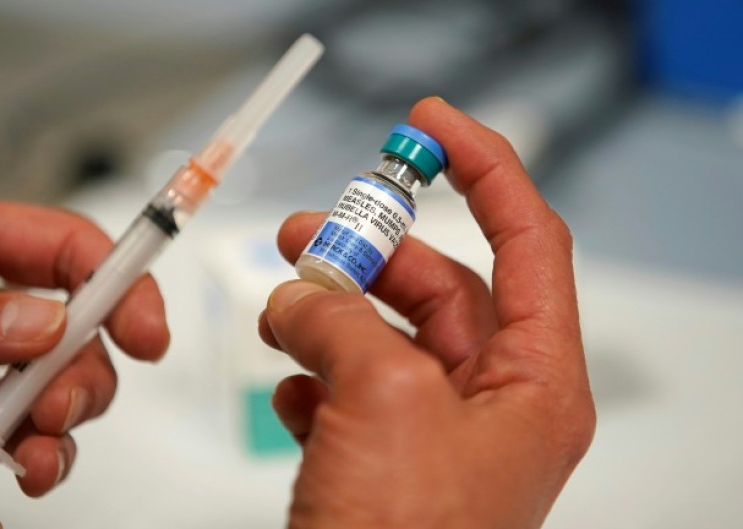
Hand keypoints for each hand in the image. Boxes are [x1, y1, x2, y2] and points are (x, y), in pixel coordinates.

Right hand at [259, 98, 594, 528]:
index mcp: (534, 386)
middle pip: (443, 288)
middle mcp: (493, 407)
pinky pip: (352, 392)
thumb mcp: (382, 399)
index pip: (529, 241)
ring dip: (331, 313)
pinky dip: (314, 376)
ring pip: (386, 338)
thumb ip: (339, 319)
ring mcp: (435, 438)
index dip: (485, 170)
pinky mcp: (384, 466)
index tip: (434, 128)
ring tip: (281, 304)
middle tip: (310, 228)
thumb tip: (297, 293)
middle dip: (375, 250)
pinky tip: (289, 388)